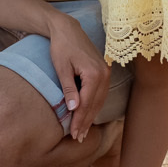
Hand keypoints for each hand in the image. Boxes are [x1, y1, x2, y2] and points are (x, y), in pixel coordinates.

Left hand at [45, 12, 107, 143]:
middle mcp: (104, 74)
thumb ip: (68, 89)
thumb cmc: (61, 47)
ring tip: (83, 131)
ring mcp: (106, 73)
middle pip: (95, 104)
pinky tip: (88, 115)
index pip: (86, 103)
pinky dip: (94, 106)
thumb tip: (73, 109)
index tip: (73, 134)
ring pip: (99, 101)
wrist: (67, 28)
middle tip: (79, 138)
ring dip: (91, 116)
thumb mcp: (61, 68)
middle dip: (86, 122)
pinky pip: (100, 94)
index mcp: (94, 74)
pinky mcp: (104, 71)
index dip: (79, 120)